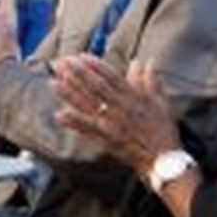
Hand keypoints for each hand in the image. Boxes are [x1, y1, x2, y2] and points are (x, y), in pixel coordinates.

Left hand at [53, 57, 180, 176]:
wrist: (162, 160)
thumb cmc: (162, 130)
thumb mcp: (161, 102)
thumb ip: (150, 80)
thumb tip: (143, 62)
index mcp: (134, 98)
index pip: (112, 77)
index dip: (95, 66)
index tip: (81, 56)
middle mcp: (120, 110)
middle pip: (96, 88)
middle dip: (78, 74)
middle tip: (62, 63)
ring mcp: (111, 126)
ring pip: (88, 106)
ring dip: (70, 94)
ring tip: (54, 82)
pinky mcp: (106, 140)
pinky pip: (87, 130)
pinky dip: (73, 123)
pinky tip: (59, 115)